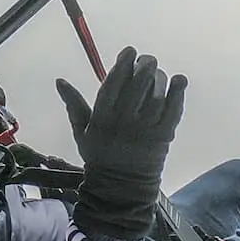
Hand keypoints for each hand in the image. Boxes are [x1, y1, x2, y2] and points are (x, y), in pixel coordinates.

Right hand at [56, 47, 186, 240]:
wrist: (120, 189)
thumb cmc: (99, 156)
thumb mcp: (81, 131)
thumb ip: (73, 104)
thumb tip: (60, 80)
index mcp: (101, 118)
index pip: (113, 83)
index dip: (123, 63)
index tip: (130, 51)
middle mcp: (123, 122)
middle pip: (137, 85)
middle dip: (144, 66)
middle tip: (147, 60)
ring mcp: (144, 130)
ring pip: (155, 96)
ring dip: (160, 78)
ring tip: (159, 73)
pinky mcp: (163, 138)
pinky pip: (173, 111)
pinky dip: (178, 94)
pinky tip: (180, 80)